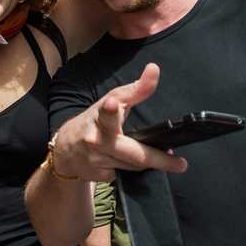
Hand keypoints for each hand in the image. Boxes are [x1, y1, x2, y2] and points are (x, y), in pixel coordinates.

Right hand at [50, 63, 187, 181]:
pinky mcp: (99, 176)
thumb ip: (136, 89)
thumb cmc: (95, 120)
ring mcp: (97, 160)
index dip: (110, 108)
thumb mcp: (113, 101)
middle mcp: (97, 139)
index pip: (106, 112)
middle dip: (158, 160)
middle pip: (133, 154)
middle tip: (180, 164)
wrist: (65, 148)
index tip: (112, 103)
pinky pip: (127, 174)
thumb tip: (154, 69)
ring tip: (165, 159)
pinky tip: (136, 164)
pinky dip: (135, 169)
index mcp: (101, 117)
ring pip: (134, 166)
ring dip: (150, 163)